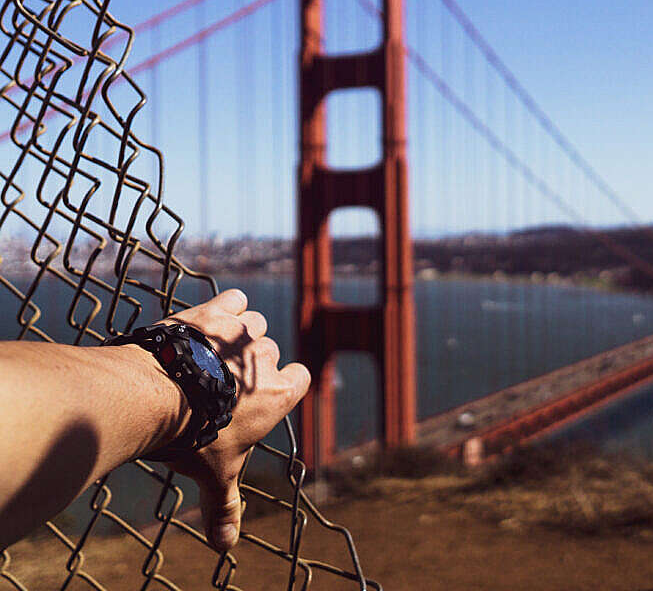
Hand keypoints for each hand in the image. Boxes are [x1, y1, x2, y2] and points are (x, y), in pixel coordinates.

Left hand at [158, 289, 309, 551]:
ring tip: (214, 352)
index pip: (301, 378)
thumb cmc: (193, 436)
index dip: (283, 384)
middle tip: (221, 382)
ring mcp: (242, 332)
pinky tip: (213, 317)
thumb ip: (225, 506)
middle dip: (251, 363)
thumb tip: (226, 548)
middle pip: (271, 350)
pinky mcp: (216, 312)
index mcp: (278, 394)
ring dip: (239, 333)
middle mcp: (267, 358)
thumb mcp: (214, 474)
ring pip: (254, 323)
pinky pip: (234, 299)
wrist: (156, 394)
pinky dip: (226, 306)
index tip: (261, 395)